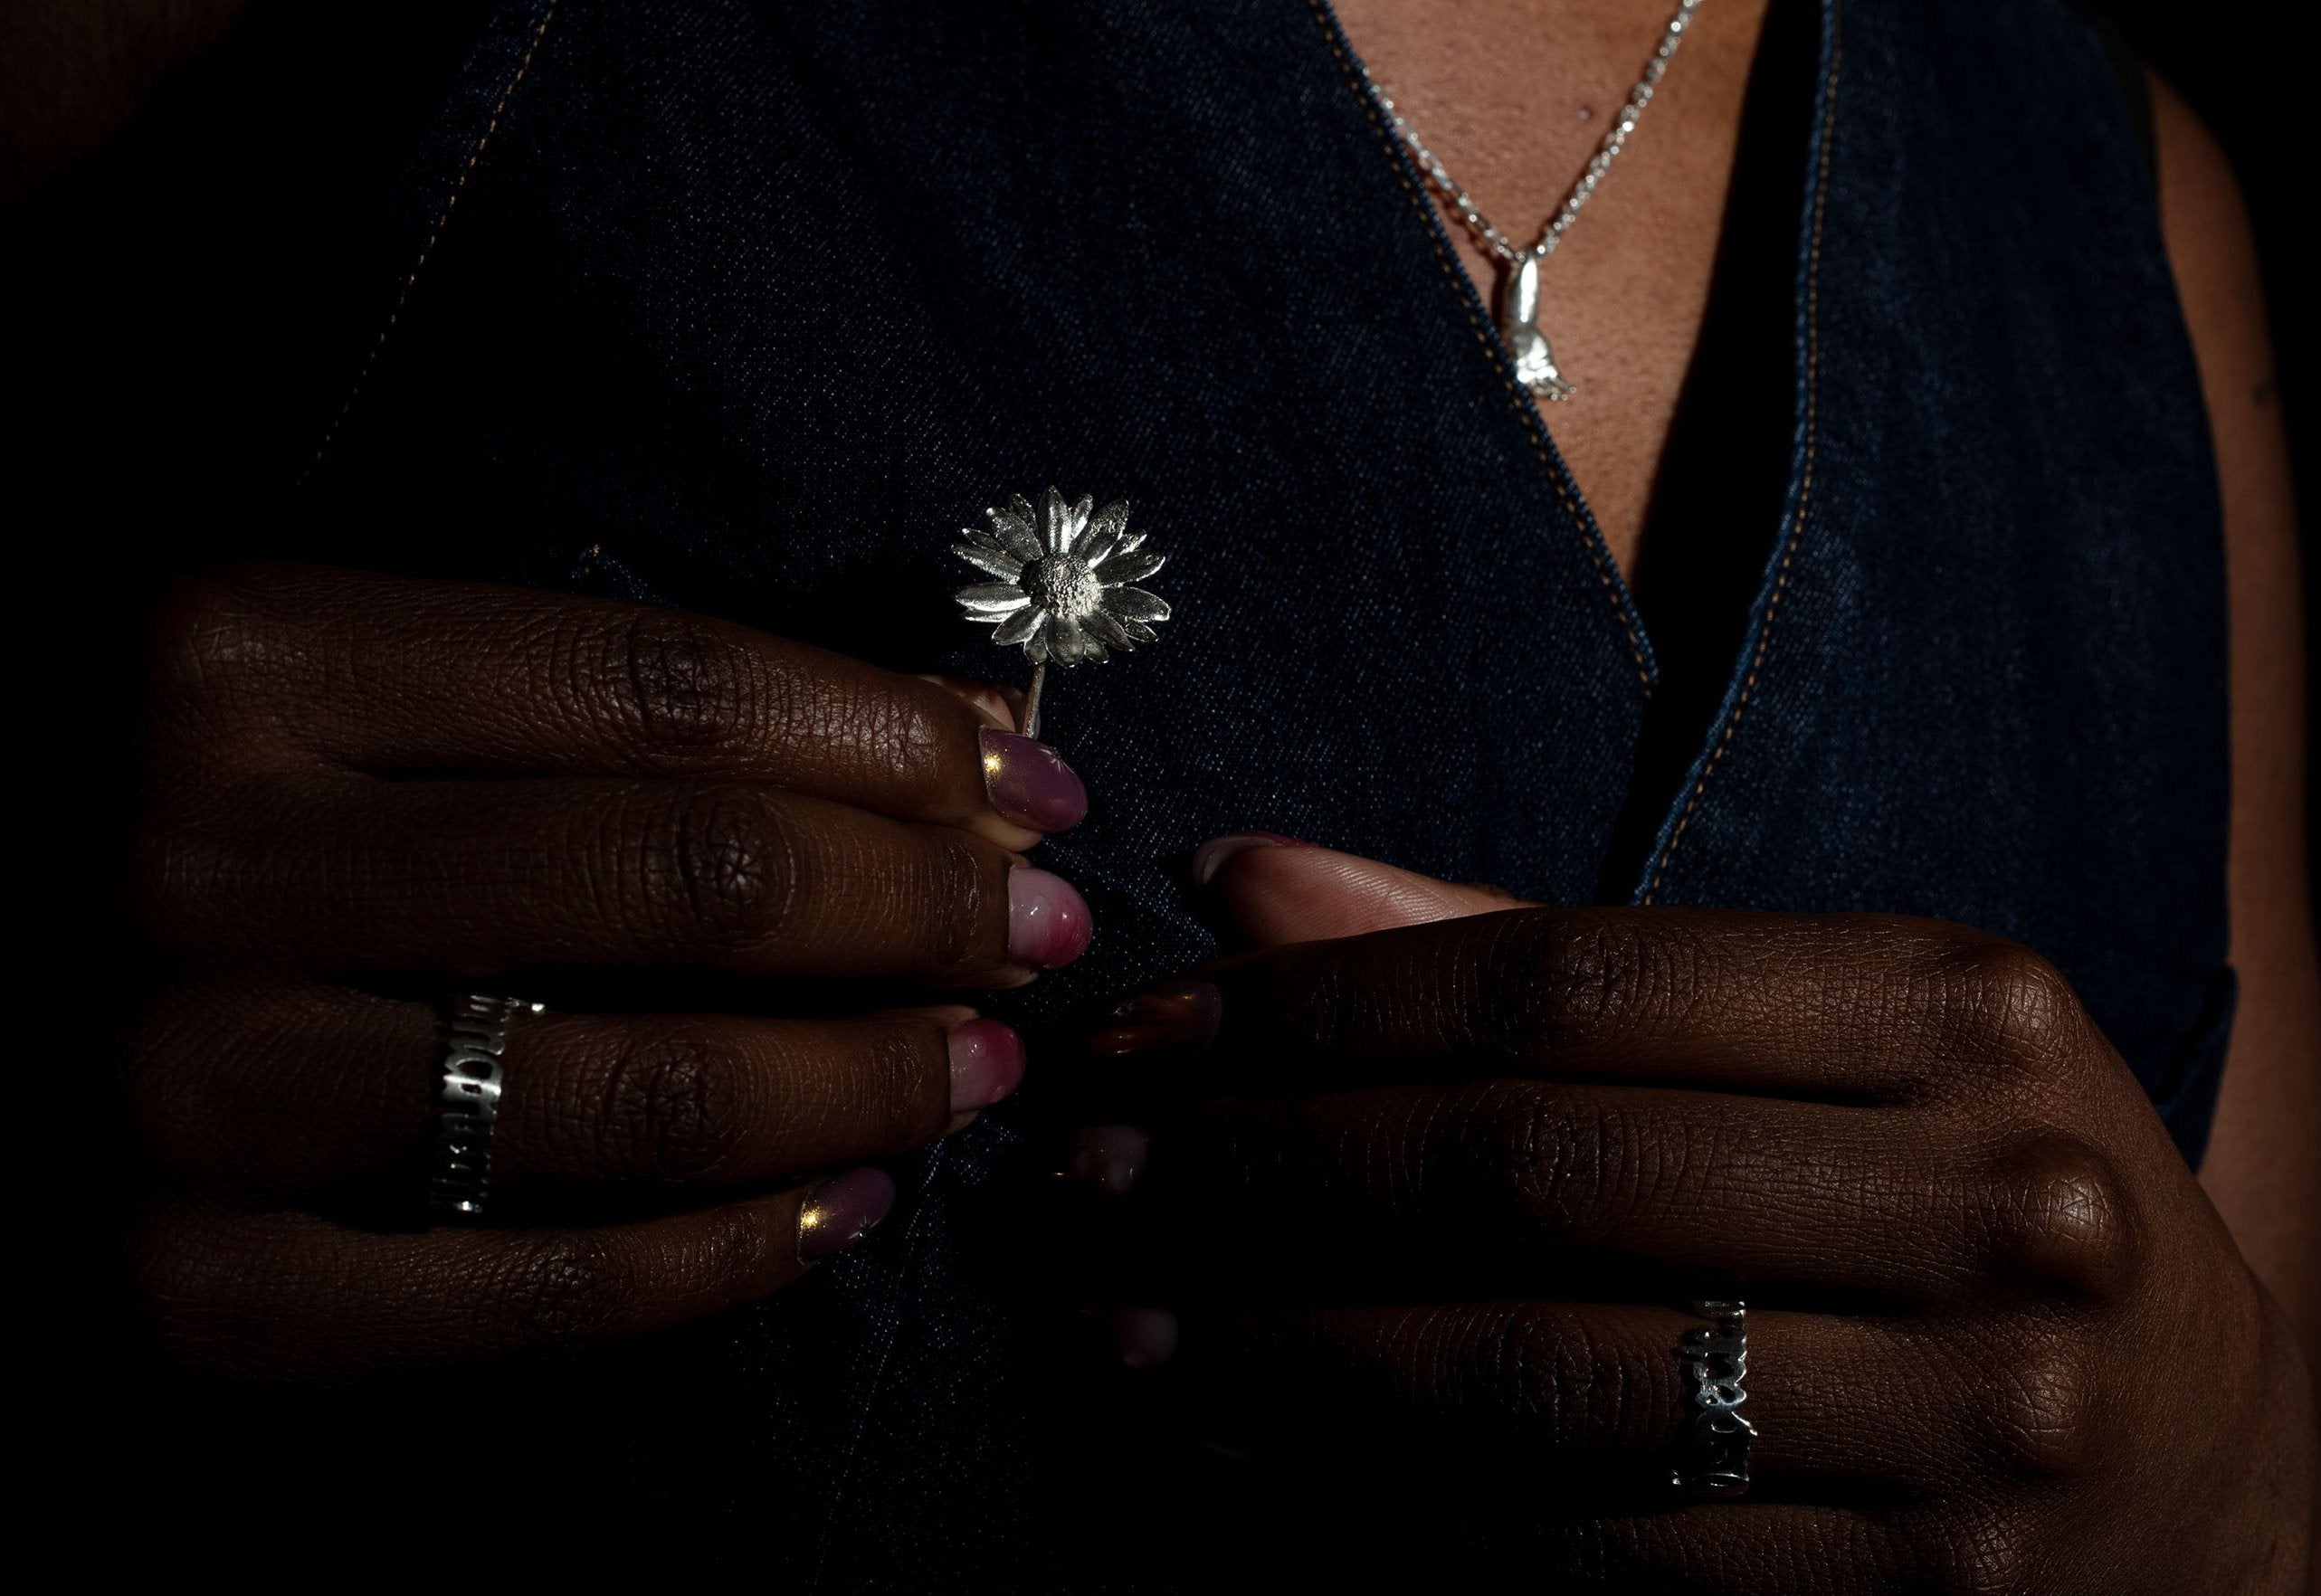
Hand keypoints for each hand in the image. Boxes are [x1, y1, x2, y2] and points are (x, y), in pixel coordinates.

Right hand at [120, 564, 1093, 1381]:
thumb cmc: (125, 799)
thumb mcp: (308, 669)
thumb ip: (584, 691)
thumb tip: (938, 720)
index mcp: (237, 651)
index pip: (672, 690)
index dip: (898, 737)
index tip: (1033, 783)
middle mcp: (196, 858)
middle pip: (692, 881)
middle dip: (928, 911)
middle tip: (1042, 936)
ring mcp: (180, 1095)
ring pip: (645, 1093)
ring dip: (870, 1084)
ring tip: (978, 1068)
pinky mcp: (179, 1300)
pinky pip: (538, 1295)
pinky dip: (730, 1259)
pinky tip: (842, 1208)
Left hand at [1054, 835, 2315, 1590]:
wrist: (2207, 1460)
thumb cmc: (1955, 1194)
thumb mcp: (1816, 1035)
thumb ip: (1533, 950)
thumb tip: (1246, 879)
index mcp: (1954, 1002)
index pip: (1564, 976)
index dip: (1319, 1005)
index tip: (1152, 1031)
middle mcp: (1992, 1196)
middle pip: (1535, 1169)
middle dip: (1265, 1172)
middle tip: (1086, 1175)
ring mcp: (1973, 1417)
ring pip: (1536, 1377)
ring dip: (1281, 1353)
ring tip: (1119, 1322)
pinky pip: (1584, 1549)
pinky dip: (1381, 1506)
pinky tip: (1242, 1457)